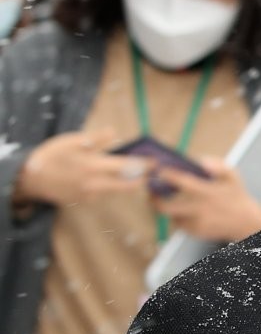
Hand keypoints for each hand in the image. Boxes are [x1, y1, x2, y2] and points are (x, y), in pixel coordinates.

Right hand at [12, 129, 149, 207]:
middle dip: (140, 180)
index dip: (143, 165)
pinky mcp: (83, 201)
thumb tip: (114, 132)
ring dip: (125, 184)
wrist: (30, 178)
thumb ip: (95, 139)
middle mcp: (94, 183)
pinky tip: (104, 180)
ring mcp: (89, 195)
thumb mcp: (71, 141)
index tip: (156, 163)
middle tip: (151, 174)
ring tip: (134, 176)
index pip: (125, 166)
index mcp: (93, 166)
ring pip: (114, 190)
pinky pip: (100, 194)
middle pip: (125, 184)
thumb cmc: (51, 155)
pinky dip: (106, 187)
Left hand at [153, 157, 260, 242]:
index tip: (157, 170)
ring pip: (171, 215)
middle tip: (151, 192)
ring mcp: (197, 223)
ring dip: (168, 208)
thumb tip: (201, 161)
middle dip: (154, 199)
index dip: (167, 175)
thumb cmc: (236, 196)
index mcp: (207, 192)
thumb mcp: (233, 176)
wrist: (246, 222)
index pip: (181, 181)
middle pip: (165, 207)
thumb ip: (218, 165)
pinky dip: (179, 216)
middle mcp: (200, 209)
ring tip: (172, 200)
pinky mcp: (196, 232)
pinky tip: (188, 211)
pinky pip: (179, 223)